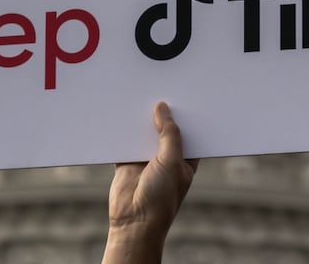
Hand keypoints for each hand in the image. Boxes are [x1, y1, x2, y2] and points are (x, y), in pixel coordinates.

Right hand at [102, 102, 198, 263]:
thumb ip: (169, 134)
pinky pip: (124, 139)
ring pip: (144, 131)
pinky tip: (120, 112)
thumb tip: (162, 108)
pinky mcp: (127, 160)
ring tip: (140, 92)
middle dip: (162, 111)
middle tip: (160, 86)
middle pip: (164, 127)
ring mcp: (146, 157)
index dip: (187, 114)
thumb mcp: (171, 162)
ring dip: (141, 118)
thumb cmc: (161, 199)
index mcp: (185, 158)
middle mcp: (167, 156)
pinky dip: (122, 128)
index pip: (188, 130)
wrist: (133, 221)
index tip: (186, 91)